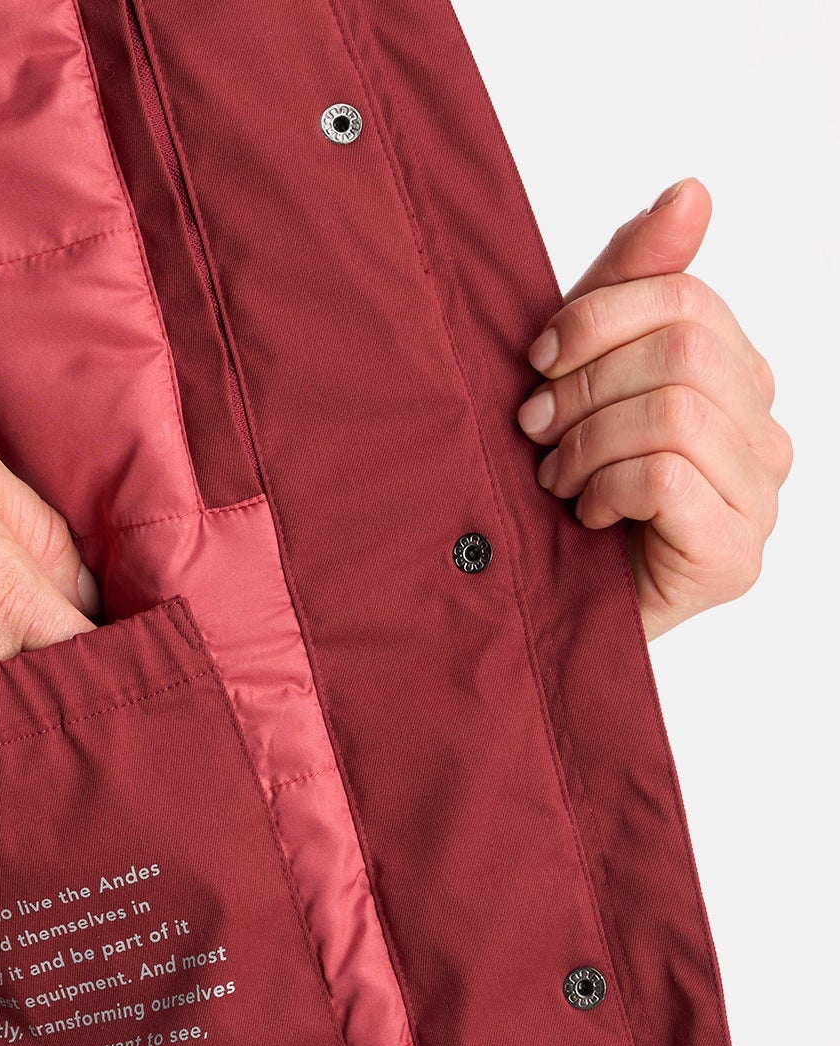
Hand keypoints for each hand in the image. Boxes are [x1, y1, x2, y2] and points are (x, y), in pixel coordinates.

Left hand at [517, 177, 791, 640]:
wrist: (534, 606)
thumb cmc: (553, 492)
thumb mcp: (578, 373)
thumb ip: (631, 283)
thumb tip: (692, 188)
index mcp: (732, 377)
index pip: (684, 296)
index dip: (595, 319)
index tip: (537, 363)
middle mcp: (763, 433)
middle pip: (682, 349)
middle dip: (583, 387)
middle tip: (534, 429)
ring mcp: (761, 497)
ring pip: (676, 410)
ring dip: (588, 443)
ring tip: (557, 479)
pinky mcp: (735, 556)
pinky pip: (668, 476)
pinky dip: (605, 487)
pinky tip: (585, 516)